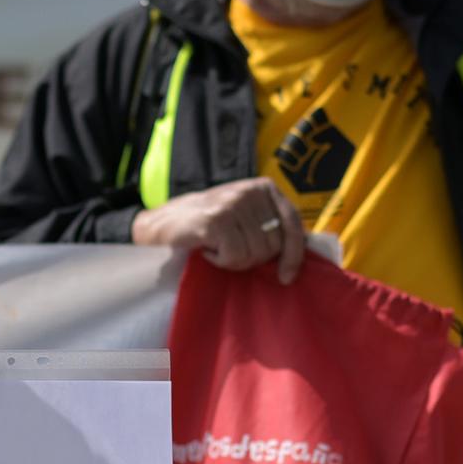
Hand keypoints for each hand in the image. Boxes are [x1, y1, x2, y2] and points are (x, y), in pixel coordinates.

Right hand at [129, 178, 304, 284]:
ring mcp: (233, 203)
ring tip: (216, 248)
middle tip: (229, 251)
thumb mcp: (243, 217)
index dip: (293, 254)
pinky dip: (220, 261)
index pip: (292, 224)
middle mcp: (250, 191)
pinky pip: (235, 257)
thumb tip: (303, 250)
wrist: (159, 226)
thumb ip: (269, 224)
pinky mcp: (217, 220)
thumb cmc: (204, 226)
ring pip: (255, 253)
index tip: (286, 276)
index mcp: (262, 187)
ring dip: (234, 260)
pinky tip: (206, 249)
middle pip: (274, 244)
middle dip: (254, 258)